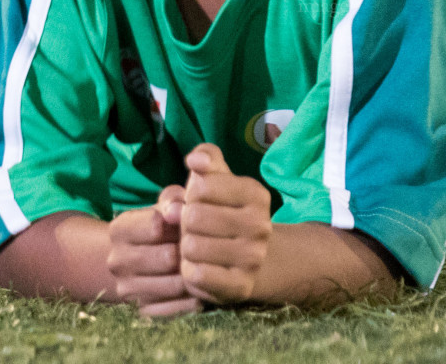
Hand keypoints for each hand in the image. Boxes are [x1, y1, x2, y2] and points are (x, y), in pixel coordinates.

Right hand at [106, 184, 199, 317]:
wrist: (141, 260)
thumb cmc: (163, 225)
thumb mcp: (166, 205)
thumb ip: (173, 200)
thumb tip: (178, 210)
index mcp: (118, 229)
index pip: (155, 225)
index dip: (180, 222)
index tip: (191, 222)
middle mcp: (116, 262)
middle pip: (166, 258)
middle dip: (190, 252)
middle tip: (206, 247)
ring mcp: (127, 290)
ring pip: (174, 285)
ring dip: (195, 276)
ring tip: (208, 266)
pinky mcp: (142, 311)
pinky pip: (176, 309)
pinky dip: (193, 299)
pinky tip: (201, 286)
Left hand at [179, 143, 272, 304]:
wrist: (250, 259)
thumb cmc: (222, 211)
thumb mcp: (216, 180)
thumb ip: (205, 159)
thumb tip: (195, 161)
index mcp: (256, 194)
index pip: (201, 186)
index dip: (191, 195)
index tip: (200, 202)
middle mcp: (260, 225)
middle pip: (193, 217)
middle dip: (185, 222)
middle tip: (195, 228)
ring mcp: (253, 258)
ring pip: (191, 246)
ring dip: (185, 248)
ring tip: (197, 248)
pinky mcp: (241, 286)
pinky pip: (197, 275)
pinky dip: (189, 272)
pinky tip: (199, 268)